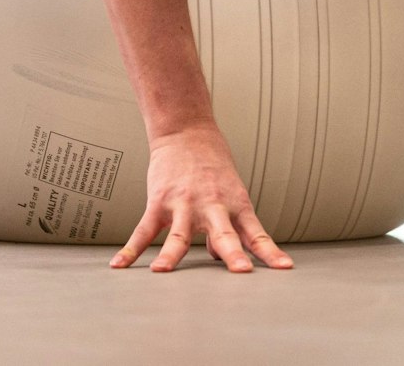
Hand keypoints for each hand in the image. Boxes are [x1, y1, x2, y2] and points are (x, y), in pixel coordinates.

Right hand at [110, 125, 292, 273]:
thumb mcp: (230, 195)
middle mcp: (212, 206)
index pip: (257, 234)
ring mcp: (184, 204)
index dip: (270, 252)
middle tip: (241, 271)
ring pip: (179, 235)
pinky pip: (144, 231)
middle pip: (225, 234)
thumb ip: (229, 228)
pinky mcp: (159, 202)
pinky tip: (119, 265)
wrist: (187, 131)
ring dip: (171, 255)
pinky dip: (131, 249)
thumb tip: (220, 256)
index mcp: (236, 205)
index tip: (284, 268)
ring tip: (161, 272)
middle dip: (233, 253)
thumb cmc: (212, 166)